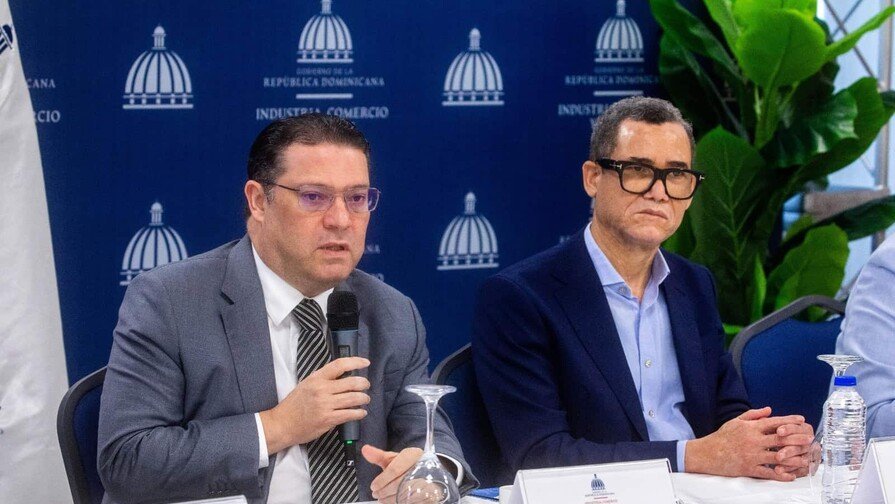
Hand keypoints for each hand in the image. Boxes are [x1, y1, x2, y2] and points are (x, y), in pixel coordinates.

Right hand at [259, 357, 369, 453]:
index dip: (356, 362)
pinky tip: (361, 412)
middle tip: (366, 385)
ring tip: (365, 399)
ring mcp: (325, 405)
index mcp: (316, 378)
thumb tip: (344, 376)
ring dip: (364, 398)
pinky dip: (359, 413)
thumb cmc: (294, 405)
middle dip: (364, 383)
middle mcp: (322, 390)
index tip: (365, 363)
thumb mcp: (306, 385)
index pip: (340, 365)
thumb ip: (323, 380)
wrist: (282, 424)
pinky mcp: (328, 420)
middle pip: (351, 382)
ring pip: (354, 398)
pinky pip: (350, 414)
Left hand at [362, 444, 423, 502]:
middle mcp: (422, 466)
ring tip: (382, 498)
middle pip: (398, 483)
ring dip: (389, 498)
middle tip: (376, 493)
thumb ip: (379, 456)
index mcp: (413, 454)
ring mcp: (428, 480)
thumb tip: (365, 450)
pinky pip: (412, 500)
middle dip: (384, 491)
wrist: (427, 472)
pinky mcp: (430, 492)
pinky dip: (399, 502)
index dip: (382, 480)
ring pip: (404, 494)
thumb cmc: (407, 466)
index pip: (394, 469)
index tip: (373, 486)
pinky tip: (393, 501)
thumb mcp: (393, 459)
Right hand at [685, 407, 809, 480]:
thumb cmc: (722, 437)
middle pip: (780, 438)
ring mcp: (752, 455)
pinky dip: (780, 475)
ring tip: (805, 459)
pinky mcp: (749, 468)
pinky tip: (790, 476)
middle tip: (810, 438)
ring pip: (777, 456)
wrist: (707, 453)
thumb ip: (753, 415)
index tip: (802, 420)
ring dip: (793, 458)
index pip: (774, 422)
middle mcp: (753, 440)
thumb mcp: (736, 421)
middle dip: (797, 438)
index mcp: (751, 428)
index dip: (790, 421)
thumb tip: (769, 410)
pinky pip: (768, 472)